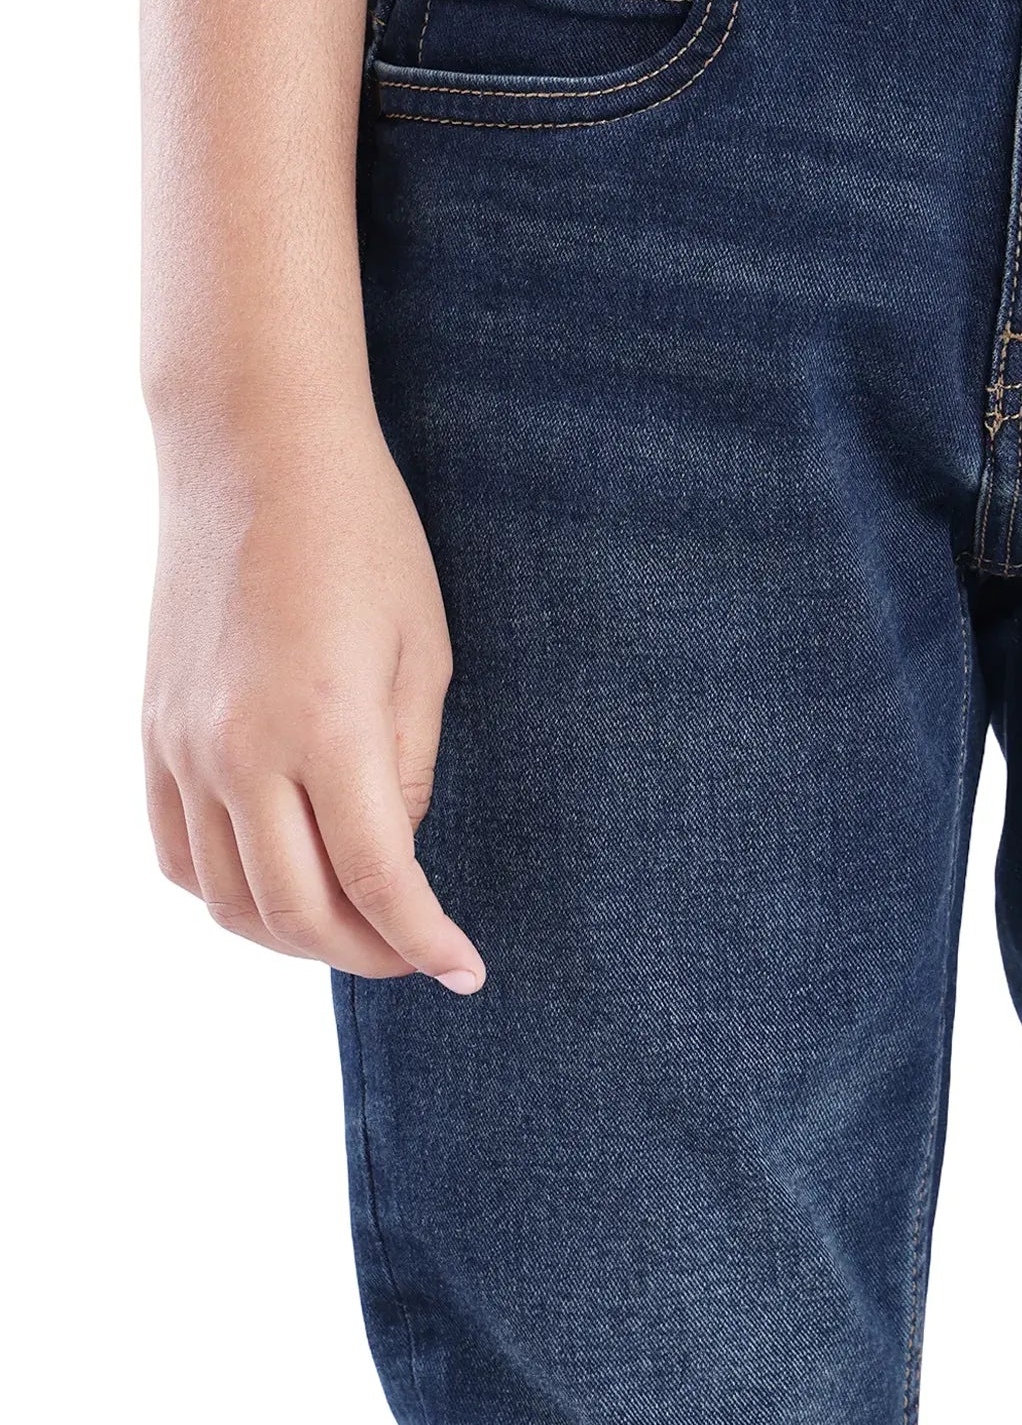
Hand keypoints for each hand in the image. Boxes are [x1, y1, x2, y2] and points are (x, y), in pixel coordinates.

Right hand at [143, 414, 483, 990]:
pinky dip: (226, 893)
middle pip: (296, 912)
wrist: (253, 453)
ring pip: (226, 899)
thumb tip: (392, 850)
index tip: (467, 971)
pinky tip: (278, 882)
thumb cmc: (365, 536)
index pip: (377, 880)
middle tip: (417, 955)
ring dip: (293, 935)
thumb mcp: (423, 650)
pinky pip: (177, 852)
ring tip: (355, 928)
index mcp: (327, 727)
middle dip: (366, 954)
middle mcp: (240, 750)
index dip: (425, 941)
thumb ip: (408, 766)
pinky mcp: (152, 731)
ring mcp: (184, 746)